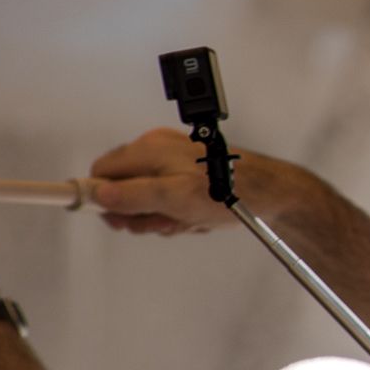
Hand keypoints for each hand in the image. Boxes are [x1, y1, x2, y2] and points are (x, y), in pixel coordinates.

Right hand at [88, 127, 303, 233]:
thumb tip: (98, 195)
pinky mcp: (188, 178)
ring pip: (148, 202)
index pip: (101, 173)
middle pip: (123, 190)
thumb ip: (133, 196)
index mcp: (148, 148)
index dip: (106, 199)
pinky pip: (168, 203)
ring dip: (164, 218)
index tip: (119, 219)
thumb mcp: (175, 197)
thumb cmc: (228, 191)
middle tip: (166, 221)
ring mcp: (173, 164)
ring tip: (188, 219)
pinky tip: (197, 218)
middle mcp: (158, 151)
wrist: (271, 195)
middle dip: (142, 214)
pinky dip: (179, 216)